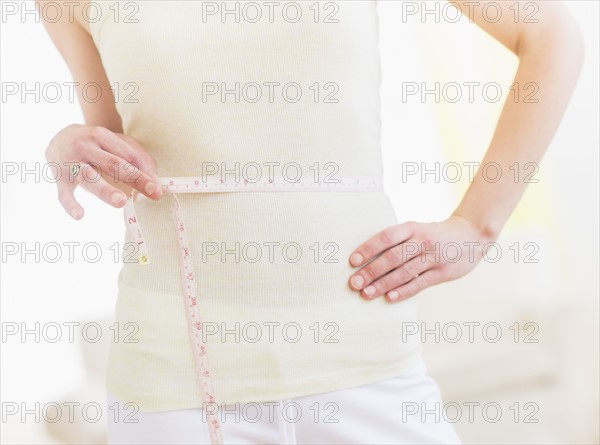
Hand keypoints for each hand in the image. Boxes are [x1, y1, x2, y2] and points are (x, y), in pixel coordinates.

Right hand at [44, 124, 162, 219]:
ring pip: (90, 177)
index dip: (145, 171)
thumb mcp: (114, 142)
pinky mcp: (60, 178)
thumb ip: (136, 156)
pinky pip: (64, 193)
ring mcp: (71, 162)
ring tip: (121, 201)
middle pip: (114, 164)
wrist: (57, 138)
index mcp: (102, 136)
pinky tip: (79, 215)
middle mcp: (86, 147)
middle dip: (136, 178)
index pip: (128, 155)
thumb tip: (155, 178)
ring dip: (106, 190)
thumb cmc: (95, 144)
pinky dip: (70, 204)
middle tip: (153, 192)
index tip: (159, 187)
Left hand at [348, 215, 491, 301]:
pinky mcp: (442, 273)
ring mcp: (433, 257)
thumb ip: (398, 241)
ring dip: (382, 284)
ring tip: (366, 294)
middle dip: (371, 271)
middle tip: (354, 283)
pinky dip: (403, 292)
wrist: (472, 235)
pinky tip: (389, 298)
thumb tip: (368, 257)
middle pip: (392, 257)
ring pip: (404, 272)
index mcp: (412, 228)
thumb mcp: (417, 229)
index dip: (368, 248)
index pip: (386, 237)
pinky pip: (419, 284)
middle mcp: (422, 241)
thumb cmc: (435, 234)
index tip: (353, 261)